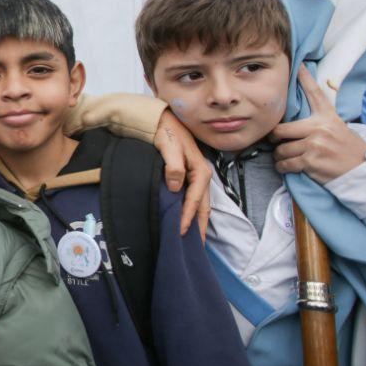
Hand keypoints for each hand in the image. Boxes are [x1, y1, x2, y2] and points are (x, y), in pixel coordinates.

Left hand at [153, 110, 211, 238]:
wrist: (161, 118)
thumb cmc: (164, 130)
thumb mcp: (168, 145)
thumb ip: (173, 165)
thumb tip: (176, 187)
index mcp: (199, 169)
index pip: (195, 199)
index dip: (188, 216)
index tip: (180, 230)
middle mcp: (202, 174)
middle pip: (204, 206)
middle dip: (201, 226)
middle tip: (196, 247)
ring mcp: (196, 176)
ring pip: (201, 204)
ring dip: (199, 221)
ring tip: (194, 240)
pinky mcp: (189, 176)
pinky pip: (194, 198)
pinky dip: (193, 211)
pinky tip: (188, 221)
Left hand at [272, 67, 365, 184]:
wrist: (363, 170)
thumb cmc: (348, 150)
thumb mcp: (338, 128)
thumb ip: (320, 122)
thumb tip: (298, 119)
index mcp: (327, 117)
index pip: (315, 94)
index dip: (305, 78)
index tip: (299, 65)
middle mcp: (320, 128)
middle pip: (281, 129)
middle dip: (274, 138)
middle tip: (274, 141)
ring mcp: (315, 144)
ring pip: (281, 149)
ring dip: (279, 156)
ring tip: (283, 157)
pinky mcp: (311, 161)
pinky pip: (286, 163)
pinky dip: (282, 166)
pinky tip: (286, 166)